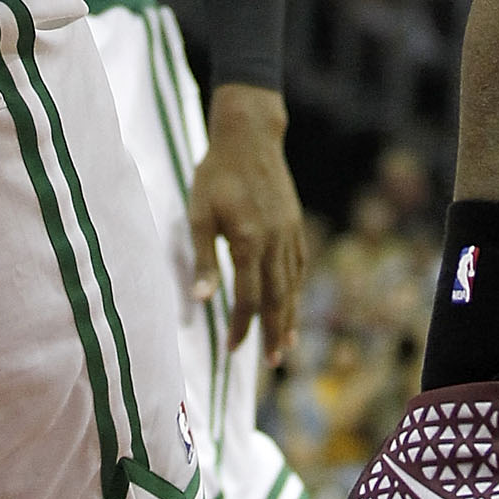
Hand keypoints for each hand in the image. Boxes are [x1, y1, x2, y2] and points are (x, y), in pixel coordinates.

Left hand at [188, 84, 306, 365]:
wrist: (250, 135)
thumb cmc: (216, 173)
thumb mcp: (199, 213)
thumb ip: (203, 259)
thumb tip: (201, 300)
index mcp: (249, 242)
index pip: (247, 297)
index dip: (241, 326)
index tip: (232, 348)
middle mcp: (274, 242)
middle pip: (277, 297)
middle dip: (273, 332)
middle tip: (272, 363)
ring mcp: (289, 232)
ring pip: (292, 284)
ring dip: (289, 316)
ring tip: (287, 345)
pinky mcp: (295, 222)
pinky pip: (299, 264)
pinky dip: (297, 288)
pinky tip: (293, 300)